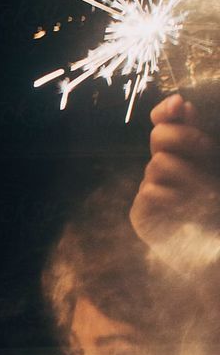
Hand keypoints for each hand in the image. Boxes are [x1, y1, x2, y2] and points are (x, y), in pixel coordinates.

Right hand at [130, 94, 219, 270]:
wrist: (215, 252)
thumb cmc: (216, 211)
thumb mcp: (210, 164)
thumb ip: (193, 132)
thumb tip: (178, 101)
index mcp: (182, 155)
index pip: (163, 122)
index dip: (166, 112)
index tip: (178, 106)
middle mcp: (162, 169)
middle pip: (161, 136)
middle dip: (186, 138)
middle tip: (206, 153)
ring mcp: (149, 192)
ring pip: (160, 164)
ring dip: (188, 175)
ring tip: (204, 197)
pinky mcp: (141, 215)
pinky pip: (152, 192)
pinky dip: (175, 199)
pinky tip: (188, 214)